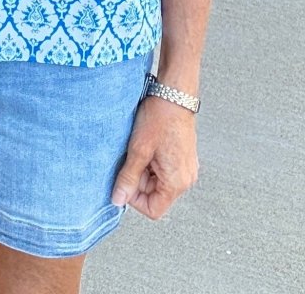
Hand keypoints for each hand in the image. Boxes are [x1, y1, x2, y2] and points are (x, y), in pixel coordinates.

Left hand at [110, 96, 198, 218]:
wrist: (174, 94)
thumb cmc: (160, 118)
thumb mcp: (138, 150)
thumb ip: (128, 178)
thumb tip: (118, 200)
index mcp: (177, 182)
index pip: (153, 209)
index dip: (135, 199)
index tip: (125, 181)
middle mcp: (186, 178)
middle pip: (155, 194)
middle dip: (139, 180)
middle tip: (131, 157)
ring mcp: (186, 167)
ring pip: (158, 181)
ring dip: (144, 168)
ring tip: (140, 148)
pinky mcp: (183, 157)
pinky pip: (164, 168)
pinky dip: (152, 160)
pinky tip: (148, 144)